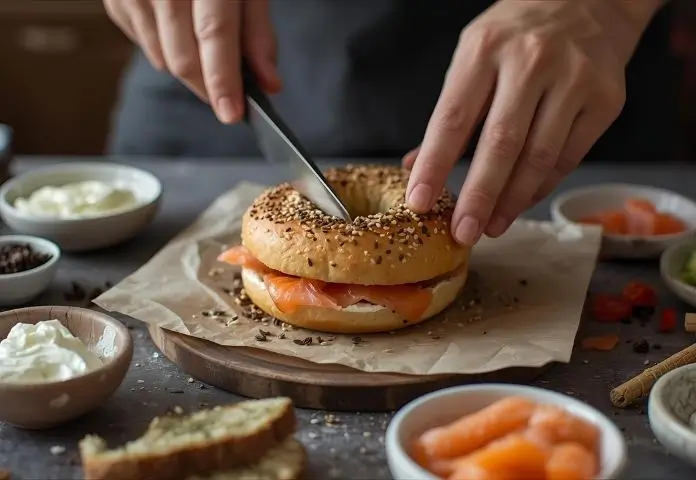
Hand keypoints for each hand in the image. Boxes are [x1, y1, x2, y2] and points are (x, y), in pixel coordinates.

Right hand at [104, 0, 280, 123]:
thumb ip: (258, 32)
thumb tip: (269, 84)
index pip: (214, 33)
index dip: (223, 79)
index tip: (232, 114)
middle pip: (183, 58)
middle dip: (208, 87)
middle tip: (228, 96)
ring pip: (162, 59)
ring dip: (189, 69)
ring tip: (204, 45)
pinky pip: (144, 45)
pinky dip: (166, 49)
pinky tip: (177, 27)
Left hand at [404, 0, 660, 245]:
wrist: (588, 0)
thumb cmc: (516, 35)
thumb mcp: (472, 56)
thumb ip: (449, 114)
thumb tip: (415, 168)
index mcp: (484, 48)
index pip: (453, 119)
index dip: (434, 166)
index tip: (419, 202)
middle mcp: (531, 61)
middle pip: (500, 144)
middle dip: (478, 196)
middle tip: (462, 233)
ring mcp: (574, 79)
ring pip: (538, 158)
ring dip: (511, 201)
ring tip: (491, 227)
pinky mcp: (605, 100)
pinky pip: (568, 158)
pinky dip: (540, 187)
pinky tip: (520, 203)